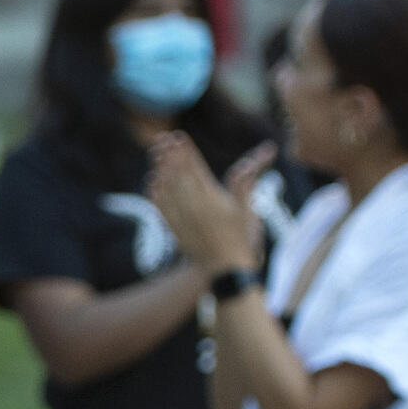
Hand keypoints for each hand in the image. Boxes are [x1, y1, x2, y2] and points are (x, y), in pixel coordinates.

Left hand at [148, 134, 273, 275]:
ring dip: (160, 170)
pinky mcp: (175, 229)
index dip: (186, 152)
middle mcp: (192, 207)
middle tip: (161, 139)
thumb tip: (256, 158)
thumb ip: (245, 183)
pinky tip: (151, 183)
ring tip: (155, 154)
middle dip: (169, 156)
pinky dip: (155, 193)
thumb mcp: (248, 210)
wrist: (225, 272)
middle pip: (177, 175)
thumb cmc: (242, 239)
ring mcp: (181, 219)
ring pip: (166, 189)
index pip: (194, 169)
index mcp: (210, 199)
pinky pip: (160, 208)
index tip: (178, 137)